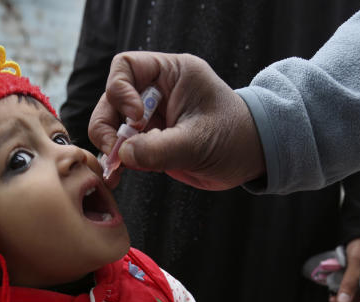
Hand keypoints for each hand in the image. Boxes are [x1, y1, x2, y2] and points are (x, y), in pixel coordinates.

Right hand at [88, 51, 264, 189]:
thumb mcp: (200, 141)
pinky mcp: (149, 141)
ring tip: (116, 170)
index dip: (121, 91)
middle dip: (108, 125)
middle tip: (115, 151)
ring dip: (110, 146)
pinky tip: (118, 176)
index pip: (127, 67)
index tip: (136, 118)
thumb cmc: (236, 137)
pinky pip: (122, 147)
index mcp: (172, 73)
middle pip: (111, 99)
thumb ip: (161, 148)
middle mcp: (156, 92)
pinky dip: (117, 161)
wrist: (251, 158)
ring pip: (112, 125)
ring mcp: (151, 117)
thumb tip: (123, 154)